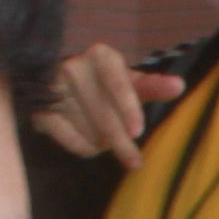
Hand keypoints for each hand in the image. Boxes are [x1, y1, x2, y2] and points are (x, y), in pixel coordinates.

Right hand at [33, 44, 183, 162]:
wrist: (61, 86)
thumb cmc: (106, 86)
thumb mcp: (130, 84)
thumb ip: (152, 87)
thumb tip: (179, 86)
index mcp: (102, 55)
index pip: (118, 82)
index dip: (128, 107)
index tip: (137, 131)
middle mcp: (74, 64)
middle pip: (103, 113)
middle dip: (120, 141)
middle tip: (135, 163)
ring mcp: (53, 85)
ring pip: (86, 127)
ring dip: (100, 143)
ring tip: (106, 142)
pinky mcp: (38, 105)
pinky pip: (64, 134)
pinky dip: (80, 146)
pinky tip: (89, 147)